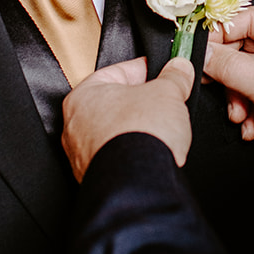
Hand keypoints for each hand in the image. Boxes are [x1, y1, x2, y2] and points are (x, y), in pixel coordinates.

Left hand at [62, 56, 194, 181]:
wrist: (140, 184)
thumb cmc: (140, 136)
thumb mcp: (168, 93)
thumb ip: (174, 76)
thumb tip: (179, 69)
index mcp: (83, 96)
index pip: (119, 71)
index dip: (147, 69)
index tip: (164, 72)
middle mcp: (74, 126)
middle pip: (115, 102)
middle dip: (142, 100)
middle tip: (165, 100)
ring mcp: (82, 155)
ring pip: (115, 130)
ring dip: (137, 127)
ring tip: (160, 128)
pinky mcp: (95, 177)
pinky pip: (116, 155)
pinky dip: (133, 151)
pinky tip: (151, 151)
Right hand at [203, 9, 253, 181]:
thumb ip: (232, 69)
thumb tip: (204, 52)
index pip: (250, 19)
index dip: (221, 34)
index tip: (200, 50)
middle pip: (243, 45)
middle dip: (231, 75)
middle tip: (214, 87)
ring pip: (244, 69)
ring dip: (237, 96)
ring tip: (242, 116)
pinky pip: (251, 85)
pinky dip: (247, 105)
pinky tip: (252, 124)